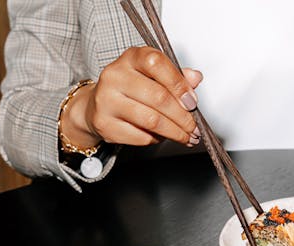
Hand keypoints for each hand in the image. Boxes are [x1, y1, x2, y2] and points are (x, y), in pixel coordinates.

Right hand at [60, 46, 202, 147]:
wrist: (97, 104)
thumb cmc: (131, 88)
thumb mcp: (154, 75)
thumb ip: (176, 76)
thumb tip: (195, 78)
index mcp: (132, 58)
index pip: (157, 64)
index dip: (179, 85)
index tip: (192, 102)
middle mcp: (115, 75)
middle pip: (158, 97)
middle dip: (182, 117)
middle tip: (194, 128)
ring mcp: (106, 100)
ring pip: (151, 120)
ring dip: (174, 132)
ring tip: (185, 136)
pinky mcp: (104, 123)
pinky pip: (140, 136)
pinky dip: (156, 139)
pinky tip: (162, 137)